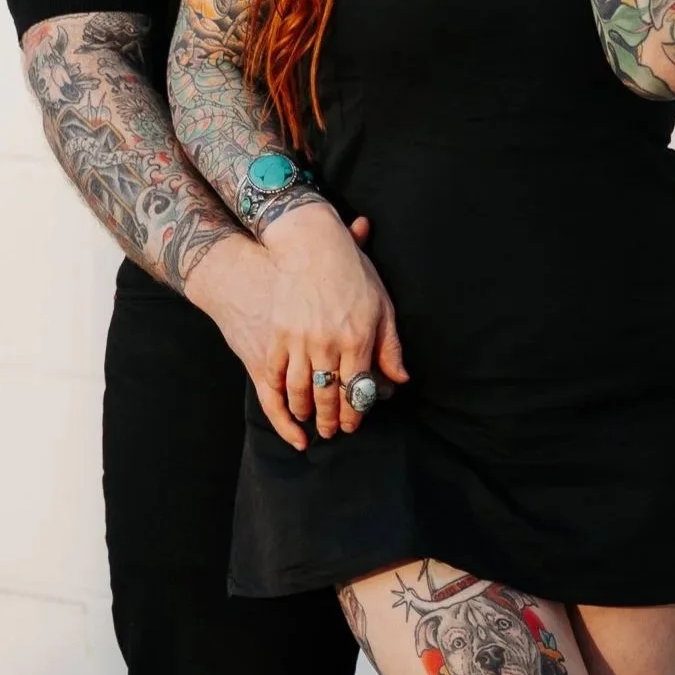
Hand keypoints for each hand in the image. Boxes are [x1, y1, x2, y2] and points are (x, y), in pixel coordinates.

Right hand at [183, 211, 408, 448]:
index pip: (357, 389)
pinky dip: (281, 406)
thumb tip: (400, 378)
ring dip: (307, 414)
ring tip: (311, 424)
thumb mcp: (380, 303)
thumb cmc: (348, 271)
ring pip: (302, 393)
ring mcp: (297, 342)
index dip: (355, 411)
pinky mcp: (274, 338)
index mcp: (357, 337)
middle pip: (330, 396)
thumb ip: (390, 345)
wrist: (304, 243)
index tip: (353, 423)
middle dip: (332, 420)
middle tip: (333, 431)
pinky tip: (289, 415)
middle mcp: (327, 344)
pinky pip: (275, 381)